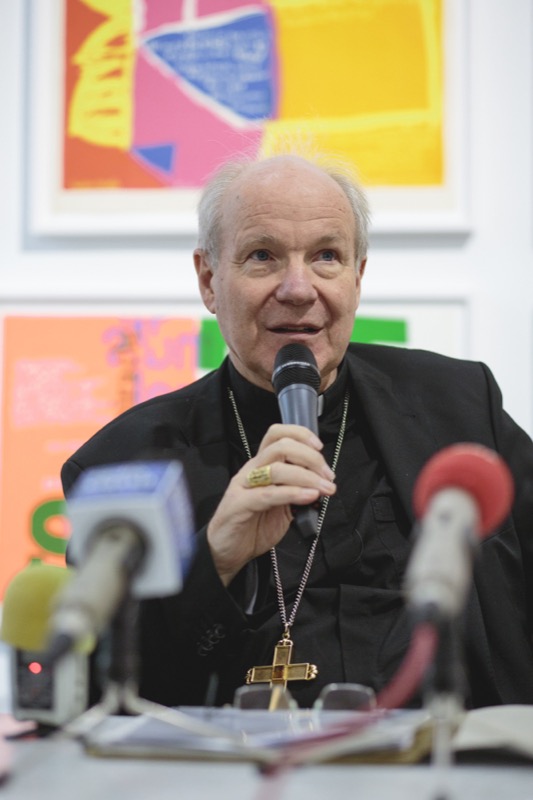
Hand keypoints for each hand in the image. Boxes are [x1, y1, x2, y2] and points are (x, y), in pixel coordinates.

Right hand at [206, 424, 336, 584]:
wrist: (227, 552)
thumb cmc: (252, 527)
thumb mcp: (281, 506)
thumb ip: (297, 492)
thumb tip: (321, 485)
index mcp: (261, 466)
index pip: (278, 435)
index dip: (300, 434)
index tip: (319, 448)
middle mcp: (252, 470)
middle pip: (281, 447)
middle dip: (311, 458)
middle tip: (328, 477)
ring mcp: (244, 486)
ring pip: (276, 468)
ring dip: (307, 477)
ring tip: (324, 490)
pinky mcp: (240, 505)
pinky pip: (268, 494)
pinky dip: (293, 493)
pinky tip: (309, 497)